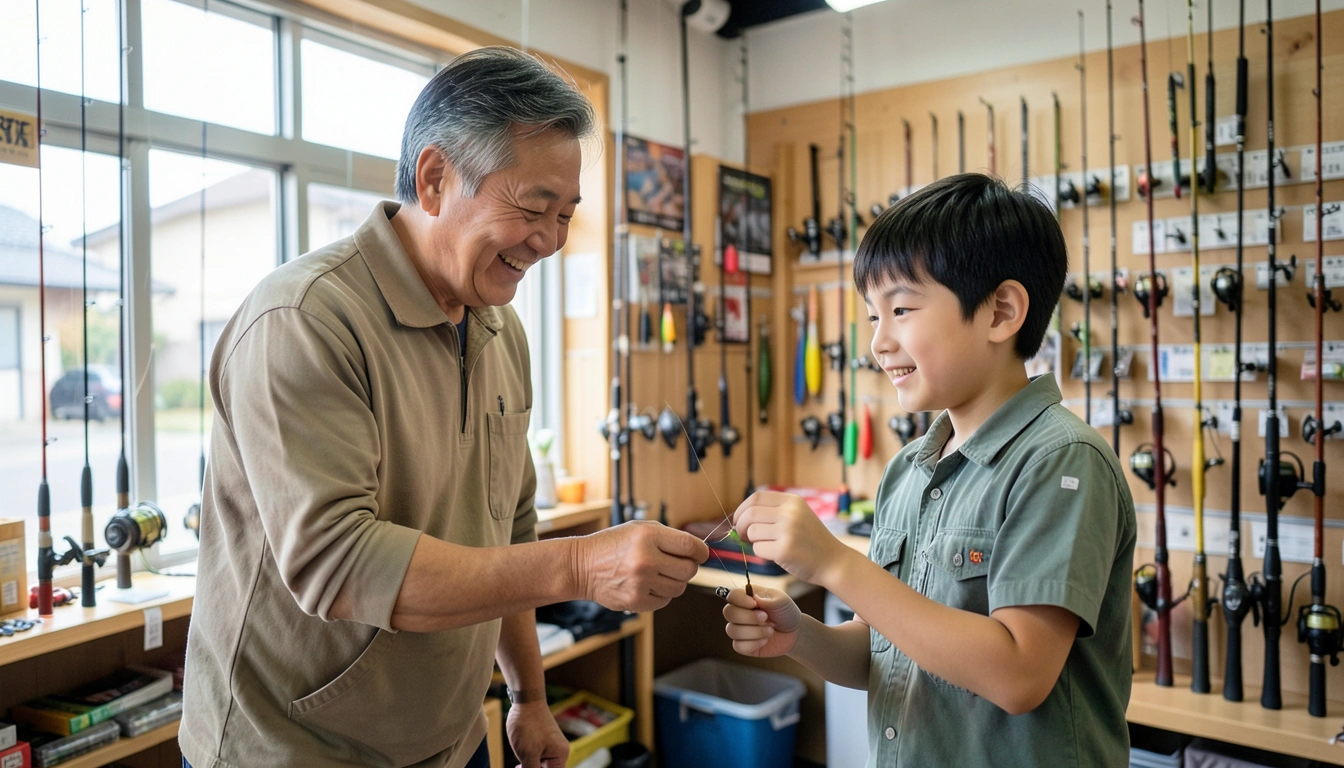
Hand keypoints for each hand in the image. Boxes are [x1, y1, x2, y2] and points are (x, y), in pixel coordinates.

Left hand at [506, 701, 568, 767]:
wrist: (525, 700)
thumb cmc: (528, 725)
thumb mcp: (528, 754)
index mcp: (560, 755)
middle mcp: (559, 751)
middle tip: (517, 767)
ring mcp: (551, 745)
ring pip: (540, 765)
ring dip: (528, 767)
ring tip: (517, 764)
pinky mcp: (542, 741)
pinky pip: (537, 757)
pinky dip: (528, 761)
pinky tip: (519, 760)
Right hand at [576, 521, 709, 611]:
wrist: (581, 566)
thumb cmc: (613, 545)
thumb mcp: (639, 528)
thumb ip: (669, 537)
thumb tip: (699, 551)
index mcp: (648, 536)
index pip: (691, 546)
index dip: (702, 551)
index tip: (701, 554)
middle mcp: (646, 559)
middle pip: (689, 570)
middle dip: (688, 566)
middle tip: (676, 563)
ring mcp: (641, 583)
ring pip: (679, 588)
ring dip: (674, 581)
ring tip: (658, 573)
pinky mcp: (636, 601)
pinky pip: (665, 601)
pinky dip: (661, 594)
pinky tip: (647, 584)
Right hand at [722, 586, 800, 657]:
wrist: (794, 633)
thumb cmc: (786, 613)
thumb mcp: (782, 601)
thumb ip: (767, 597)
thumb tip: (754, 597)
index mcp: (746, 598)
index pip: (731, 595)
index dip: (740, 600)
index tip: (755, 604)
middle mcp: (739, 612)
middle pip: (728, 612)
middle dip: (749, 617)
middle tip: (766, 618)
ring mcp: (739, 629)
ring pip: (732, 630)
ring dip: (754, 631)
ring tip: (770, 630)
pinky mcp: (742, 645)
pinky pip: (738, 646)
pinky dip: (753, 644)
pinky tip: (765, 640)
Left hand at [732, 492, 848, 585]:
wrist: (833, 561)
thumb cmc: (811, 541)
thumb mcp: (798, 515)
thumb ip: (774, 511)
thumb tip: (740, 516)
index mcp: (792, 501)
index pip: (756, 497)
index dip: (742, 509)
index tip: (739, 520)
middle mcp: (790, 513)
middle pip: (750, 514)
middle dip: (740, 526)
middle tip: (743, 536)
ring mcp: (788, 531)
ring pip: (752, 532)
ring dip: (751, 541)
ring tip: (764, 545)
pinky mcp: (785, 550)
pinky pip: (758, 549)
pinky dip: (760, 553)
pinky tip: (773, 554)